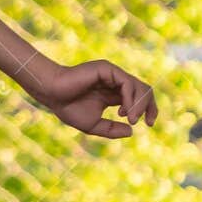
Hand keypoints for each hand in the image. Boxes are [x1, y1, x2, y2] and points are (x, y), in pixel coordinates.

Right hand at [31, 59, 157, 138]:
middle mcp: (116, 82)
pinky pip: (127, 83)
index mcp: (114, 94)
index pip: (139, 99)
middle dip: (149, 107)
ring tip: (132, 119)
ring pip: (139, 87)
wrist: (51, 93)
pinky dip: (130, 98)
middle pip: (145, 91)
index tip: (148, 125)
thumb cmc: (67, 108)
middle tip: (146, 123)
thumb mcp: (93, 125)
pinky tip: (124, 110)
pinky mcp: (108, 70)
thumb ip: (111, 129)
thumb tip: (132, 131)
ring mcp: (113, 75)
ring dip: (140, 105)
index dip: (148, 110)